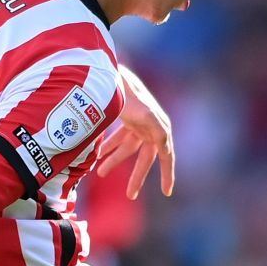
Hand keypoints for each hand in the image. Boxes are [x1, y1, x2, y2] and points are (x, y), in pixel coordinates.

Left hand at [94, 65, 174, 198]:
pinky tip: (98, 154)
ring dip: (115, 160)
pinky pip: (121, 138)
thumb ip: (153, 127)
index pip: (166, 155)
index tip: (167, 192)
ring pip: (129, 148)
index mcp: (158, 125)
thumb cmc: (124, 88)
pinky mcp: (129, 119)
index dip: (167, 174)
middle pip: (145, 157)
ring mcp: (140, 122)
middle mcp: (152, 125)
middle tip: (130, 195)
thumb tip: (166, 148)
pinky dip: (111, 146)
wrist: (109, 70)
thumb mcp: (139, 109)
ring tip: (99, 172)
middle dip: (137, 176)